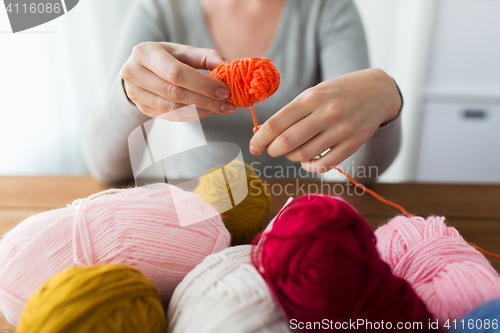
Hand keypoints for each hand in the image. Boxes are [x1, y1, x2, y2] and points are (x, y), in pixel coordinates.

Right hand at [120, 42, 236, 118]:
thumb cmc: (166, 57)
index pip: (176, 73)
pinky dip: (192, 116)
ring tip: (221, 108)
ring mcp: (135, 93)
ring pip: (173, 109)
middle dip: (205, 100)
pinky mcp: (142, 108)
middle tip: (227, 104)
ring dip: (201, 111)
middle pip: (175, 93)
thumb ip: (205, 57)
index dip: (202, 84)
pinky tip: (207, 111)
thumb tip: (227, 64)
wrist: (140, 69)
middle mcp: (134, 73)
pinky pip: (171, 116)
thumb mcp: (183, 51)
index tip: (224, 91)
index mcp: (145, 52)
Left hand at [249, 68, 400, 172]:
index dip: (260, 138)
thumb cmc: (337, 93)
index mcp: (311, 98)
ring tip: (292, 150)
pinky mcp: (352, 145)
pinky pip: (324, 165)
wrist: (378, 91)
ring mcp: (341, 130)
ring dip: (291, 157)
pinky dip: (310, 166)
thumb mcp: (313, 94)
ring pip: (304, 155)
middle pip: (287, 141)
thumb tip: (261, 132)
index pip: (277, 123)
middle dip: (272, 150)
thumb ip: (290, 114)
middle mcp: (325, 113)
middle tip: (270, 150)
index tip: (252, 147)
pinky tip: (307, 160)